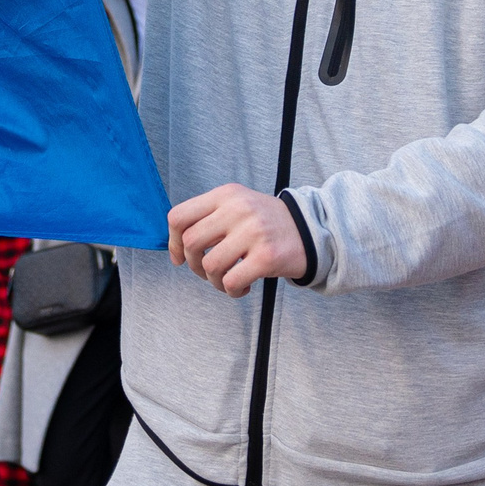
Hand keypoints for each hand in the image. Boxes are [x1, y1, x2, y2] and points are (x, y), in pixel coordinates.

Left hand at [168, 184, 307, 297]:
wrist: (312, 229)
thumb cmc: (266, 223)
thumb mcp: (238, 205)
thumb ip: (209, 218)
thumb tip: (177, 248)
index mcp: (226, 195)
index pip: (179, 216)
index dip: (172, 242)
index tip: (180, 258)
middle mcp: (238, 208)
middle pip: (191, 242)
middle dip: (194, 264)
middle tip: (208, 272)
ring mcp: (253, 231)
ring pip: (210, 265)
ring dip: (214, 281)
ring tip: (228, 280)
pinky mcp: (267, 256)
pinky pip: (232, 281)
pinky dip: (232, 290)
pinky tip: (243, 287)